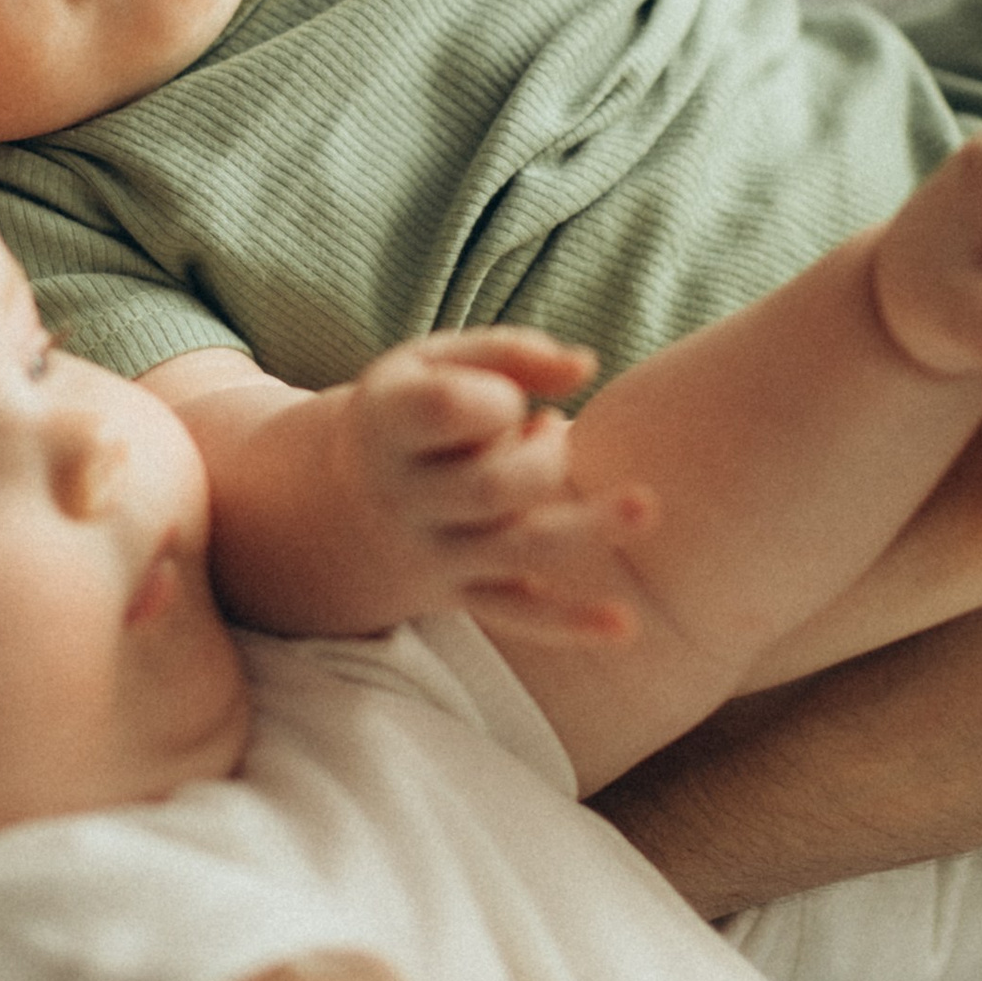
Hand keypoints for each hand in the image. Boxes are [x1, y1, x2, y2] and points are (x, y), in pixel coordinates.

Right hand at [342, 330, 655, 642]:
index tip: (505, 396)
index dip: (494, 398)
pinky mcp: (463, 592)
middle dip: (545, 457)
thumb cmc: (408, 410)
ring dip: (585, 529)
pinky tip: (624, 627)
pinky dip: (570, 624)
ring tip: (645, 507)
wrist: (336, 505)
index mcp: (387, 422)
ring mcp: (432, 552)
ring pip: (516, 551)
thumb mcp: (431, 363)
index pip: (444, 412)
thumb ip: (507, 353)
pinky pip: (519, 615)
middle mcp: (402, 496)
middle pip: (490, 488)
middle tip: (551, 430)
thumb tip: (585, 366)